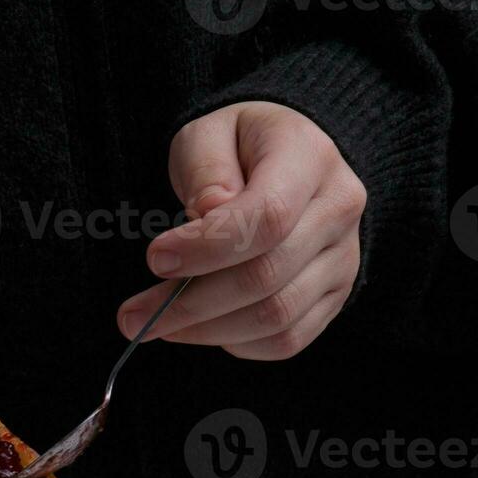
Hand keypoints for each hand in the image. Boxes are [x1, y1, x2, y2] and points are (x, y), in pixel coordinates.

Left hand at [118, 101, 366, 359]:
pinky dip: (237, 343)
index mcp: (311, 159)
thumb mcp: (209, 134)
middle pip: (267, 277)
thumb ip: (207, 172)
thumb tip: (206, 220)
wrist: (289, 159)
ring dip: (206, 331)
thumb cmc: (240, 146)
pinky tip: (202, 327)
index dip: (206, 249)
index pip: (267, 218)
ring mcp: (344, 260)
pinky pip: (286, 340)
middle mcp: (339, 212)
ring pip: (276, 318)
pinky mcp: (335, 296)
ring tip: (157, 326)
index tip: (155, 260)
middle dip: (191, 304)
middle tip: (133, 316)